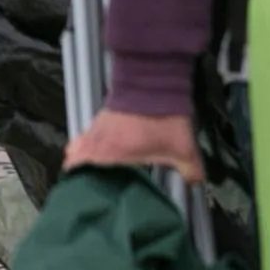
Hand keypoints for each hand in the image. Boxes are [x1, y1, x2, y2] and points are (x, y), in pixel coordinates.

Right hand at [64, 108, 204, 184]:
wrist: (154, 79)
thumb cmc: (163, 120)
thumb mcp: (183, 148)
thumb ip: (190, 170)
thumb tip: (195, 183)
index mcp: (108, 152)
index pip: (77, 166)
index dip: (76, 178)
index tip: (82, 190)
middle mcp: (97, 138)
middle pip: (73, 154)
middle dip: (79, 167)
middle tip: (90, 180)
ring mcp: (98, 123)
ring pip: (81, 141)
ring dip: (85, 152)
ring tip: (97, 166)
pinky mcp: (104, 112)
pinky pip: (90, 130)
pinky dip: (92, 139)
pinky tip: (108, 145)